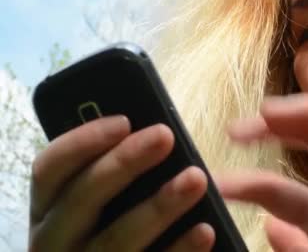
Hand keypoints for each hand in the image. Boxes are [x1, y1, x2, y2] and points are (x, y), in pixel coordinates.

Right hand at [29, 116, 214, 250]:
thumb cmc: (112, 228)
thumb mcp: (98, 202)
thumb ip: (114, 173)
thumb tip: (154, 134)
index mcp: (48, 208)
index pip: (49, 168)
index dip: (83, 141)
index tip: (124, 121)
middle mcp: (55, 239)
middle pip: (82, 198)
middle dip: (124, 163)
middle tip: (165, 136)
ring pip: (116, 239)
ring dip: (159, 207)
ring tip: (196, 179)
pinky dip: (179, 249)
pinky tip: (205, 229)